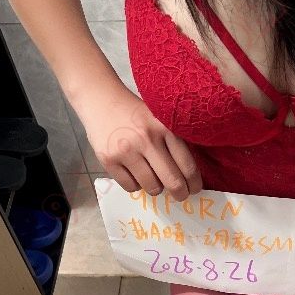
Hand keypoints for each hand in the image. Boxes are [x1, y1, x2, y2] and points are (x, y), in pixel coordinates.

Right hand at [74, 83, 202, 198]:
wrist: (100, 99)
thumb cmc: (135, 113)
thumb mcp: (160, 120)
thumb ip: (174, 142)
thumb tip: (190, 176)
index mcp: (165, 128)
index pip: (187, 165)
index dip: (194, 183)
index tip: (194, 188)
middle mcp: (147, 139)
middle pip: (172, 181)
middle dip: (180, 193)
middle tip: (180, 195)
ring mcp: (127, 150)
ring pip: (152, 187)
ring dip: (156, 188)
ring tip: (153, 179)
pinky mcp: (109, 160)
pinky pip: (131, 187)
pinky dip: (135, 185)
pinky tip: (134, 174)